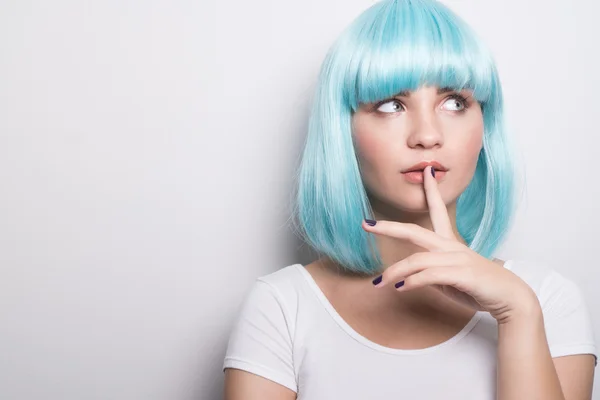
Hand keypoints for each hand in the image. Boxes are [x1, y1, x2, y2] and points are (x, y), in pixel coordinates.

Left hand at [364, 165, 538, 323]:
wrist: (511, 299)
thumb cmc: (481, 287)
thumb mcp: (451, 278)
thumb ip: (433, 272)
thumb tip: (412, 276)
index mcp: (451, 243)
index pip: (439, 210)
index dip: (430, 190)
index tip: (425, 172)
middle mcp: (452, 246)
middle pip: (415, 232)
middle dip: (389, 227)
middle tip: (365, 224)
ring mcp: (457, 259)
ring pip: (416, 260)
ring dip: (395, 272)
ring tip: (379, 283)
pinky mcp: (461, 274)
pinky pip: (429, 275)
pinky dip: (412, 281)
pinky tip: (401, 288)